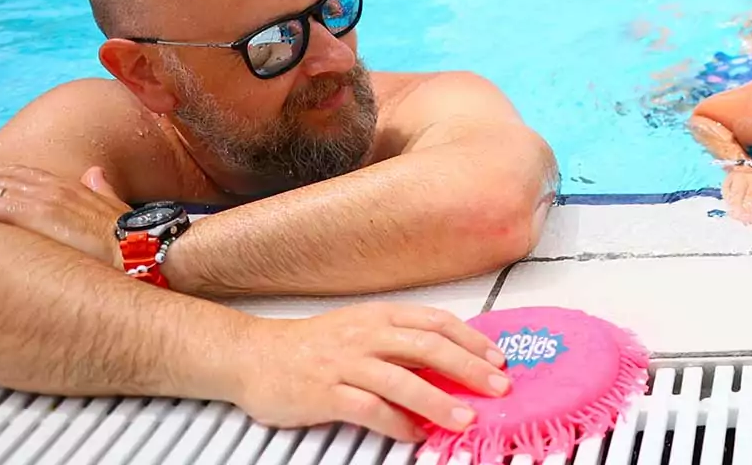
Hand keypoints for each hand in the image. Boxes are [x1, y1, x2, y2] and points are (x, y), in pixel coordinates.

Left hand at [0, 165, 127, 267]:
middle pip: (5, 177)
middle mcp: (54, 188)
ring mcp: (45, 200)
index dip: (2, 176)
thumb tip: (95, 173)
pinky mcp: (37, 215)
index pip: (24, 174)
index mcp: (69, 186)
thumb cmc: (131, 235)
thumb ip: (102, 189)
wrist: (141, 247)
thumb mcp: (115, 207)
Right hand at [222, 303, 510, 440]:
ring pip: (401, 379)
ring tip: (465, 418)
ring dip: (438, 400)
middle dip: (469, 367)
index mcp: (380, 317)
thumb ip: (402, 344)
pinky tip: (416, 434)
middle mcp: (365, 335)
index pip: (437, 322)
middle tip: (497, 386)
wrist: (252, 355)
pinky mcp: (324, 392)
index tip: (498, 358)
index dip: (472, 340)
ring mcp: (345, 363)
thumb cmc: (312, 346)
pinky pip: (368, 409)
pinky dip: (397, 423)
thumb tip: (451, 363)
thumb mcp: (362, 331)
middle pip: (428, 346)